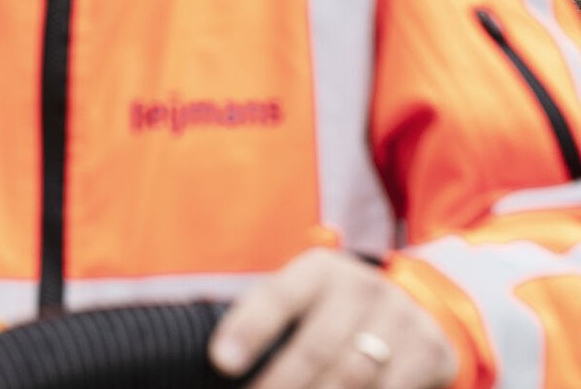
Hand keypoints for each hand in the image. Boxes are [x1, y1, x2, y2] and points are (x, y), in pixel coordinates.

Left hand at [211, 248, 457, 388]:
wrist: (416, 307)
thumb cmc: (332, 311)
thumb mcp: (303, 300)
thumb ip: (266, 322)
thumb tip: (217, 359)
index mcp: (318, 270)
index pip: (277, 297)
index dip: (249, 331)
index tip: (221, 363)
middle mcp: (362, 287)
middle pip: (317, 346)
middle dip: (282, 383)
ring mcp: (401, 318)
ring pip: (353, 375)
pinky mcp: (430, 352)